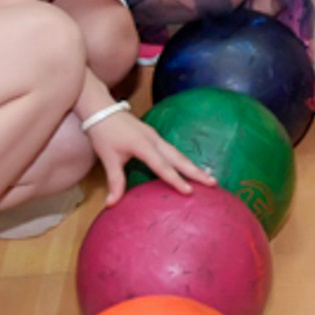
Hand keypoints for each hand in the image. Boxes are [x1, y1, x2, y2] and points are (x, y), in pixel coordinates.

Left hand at [90, 108, 214, 201]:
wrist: (101, 109)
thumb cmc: (103, 133)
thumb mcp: (108, 158)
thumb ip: (115, 181)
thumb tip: (112, 204)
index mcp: (143, 146)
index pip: (162, 166)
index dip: (176, 180)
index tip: (189, 191)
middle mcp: (154, 140)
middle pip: (179, 158)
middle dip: (196, 171)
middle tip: (213, 183)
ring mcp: (156, 137)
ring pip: (178, 153)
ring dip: (192, 166)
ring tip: (208, 177)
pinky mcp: (154, 136)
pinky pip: (173, 150)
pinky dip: (183, 160)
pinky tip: (189, 168)